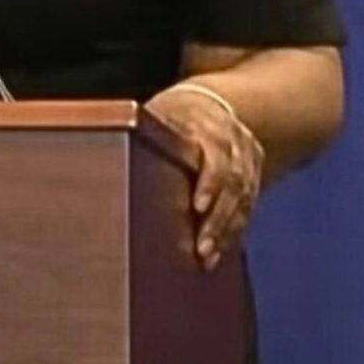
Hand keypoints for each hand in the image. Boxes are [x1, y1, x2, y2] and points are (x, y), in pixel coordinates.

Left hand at [145, 82, 264, 270]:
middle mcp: (233, 139)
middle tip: (202, 249)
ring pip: (243, 196)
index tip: (197, 207)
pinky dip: (235, 228)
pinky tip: (221, 249)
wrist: (210, 105)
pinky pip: (248, 203)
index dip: (210, 182)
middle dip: (218, 218)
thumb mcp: (158, 117)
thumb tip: (109, 164)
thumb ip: (147, 138)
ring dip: (227, 229)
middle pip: (232, 182)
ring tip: (208, 257)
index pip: (215, 154)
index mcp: (207, 123)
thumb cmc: (172, 116)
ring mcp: (247, 156)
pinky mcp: (254, 172)